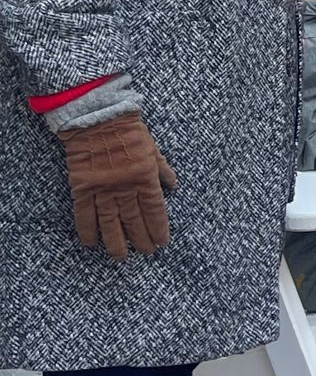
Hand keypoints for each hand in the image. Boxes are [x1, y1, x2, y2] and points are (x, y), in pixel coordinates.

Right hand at [59, 112, 175, 258]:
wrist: (98, 118)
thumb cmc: (129, 130)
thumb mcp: (154, 147)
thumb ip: (163, 169)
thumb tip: (173, 187)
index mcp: (145, 177)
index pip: (154, 210)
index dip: (159, 228)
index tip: (162, 242)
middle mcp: (125, 187)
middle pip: (134, 220)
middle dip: (141, 239)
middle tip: (146, 253)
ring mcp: (102, 189)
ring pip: (110, 223)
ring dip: (116, 242)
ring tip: (121, 257)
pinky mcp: (82, 188)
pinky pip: (84, 214)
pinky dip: (87, 230)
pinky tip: (91, 244)